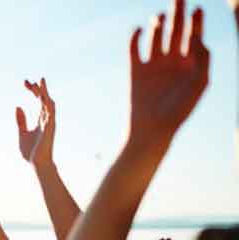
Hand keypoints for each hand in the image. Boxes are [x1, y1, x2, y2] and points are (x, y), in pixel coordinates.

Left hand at [16, 78, 55, 169]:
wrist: (36, 164)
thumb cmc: (30, 151)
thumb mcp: (22, 133)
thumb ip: (21, 121)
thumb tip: (18, 107)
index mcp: (41, 120)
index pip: (39, 101)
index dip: (33, 91)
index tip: (25, 83)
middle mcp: (47, 119)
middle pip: (44, 99)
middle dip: (38, 89)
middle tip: (29, 81)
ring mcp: (49, 123)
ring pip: (49, 104)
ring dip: (44, 93)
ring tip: (39, 83)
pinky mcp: (50, 128)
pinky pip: (51, 114)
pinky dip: (48, 105)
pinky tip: (44, 97)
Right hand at [127, 0, 208, 144]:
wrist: (151, 130)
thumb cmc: (179, 111)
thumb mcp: (199, 84)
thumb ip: (203, 59)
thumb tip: (198, 38)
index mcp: (190, 64)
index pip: (194, 35)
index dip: (196, 21)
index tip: (197, 9)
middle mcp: (172, 61)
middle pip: (176, 30)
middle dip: (178, 13)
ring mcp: (153, 65)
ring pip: (156, 36)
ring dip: (158, 24)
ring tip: (160, 18)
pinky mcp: (136, 71)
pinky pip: (134, 49)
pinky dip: (135, 37)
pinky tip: (139, 29)